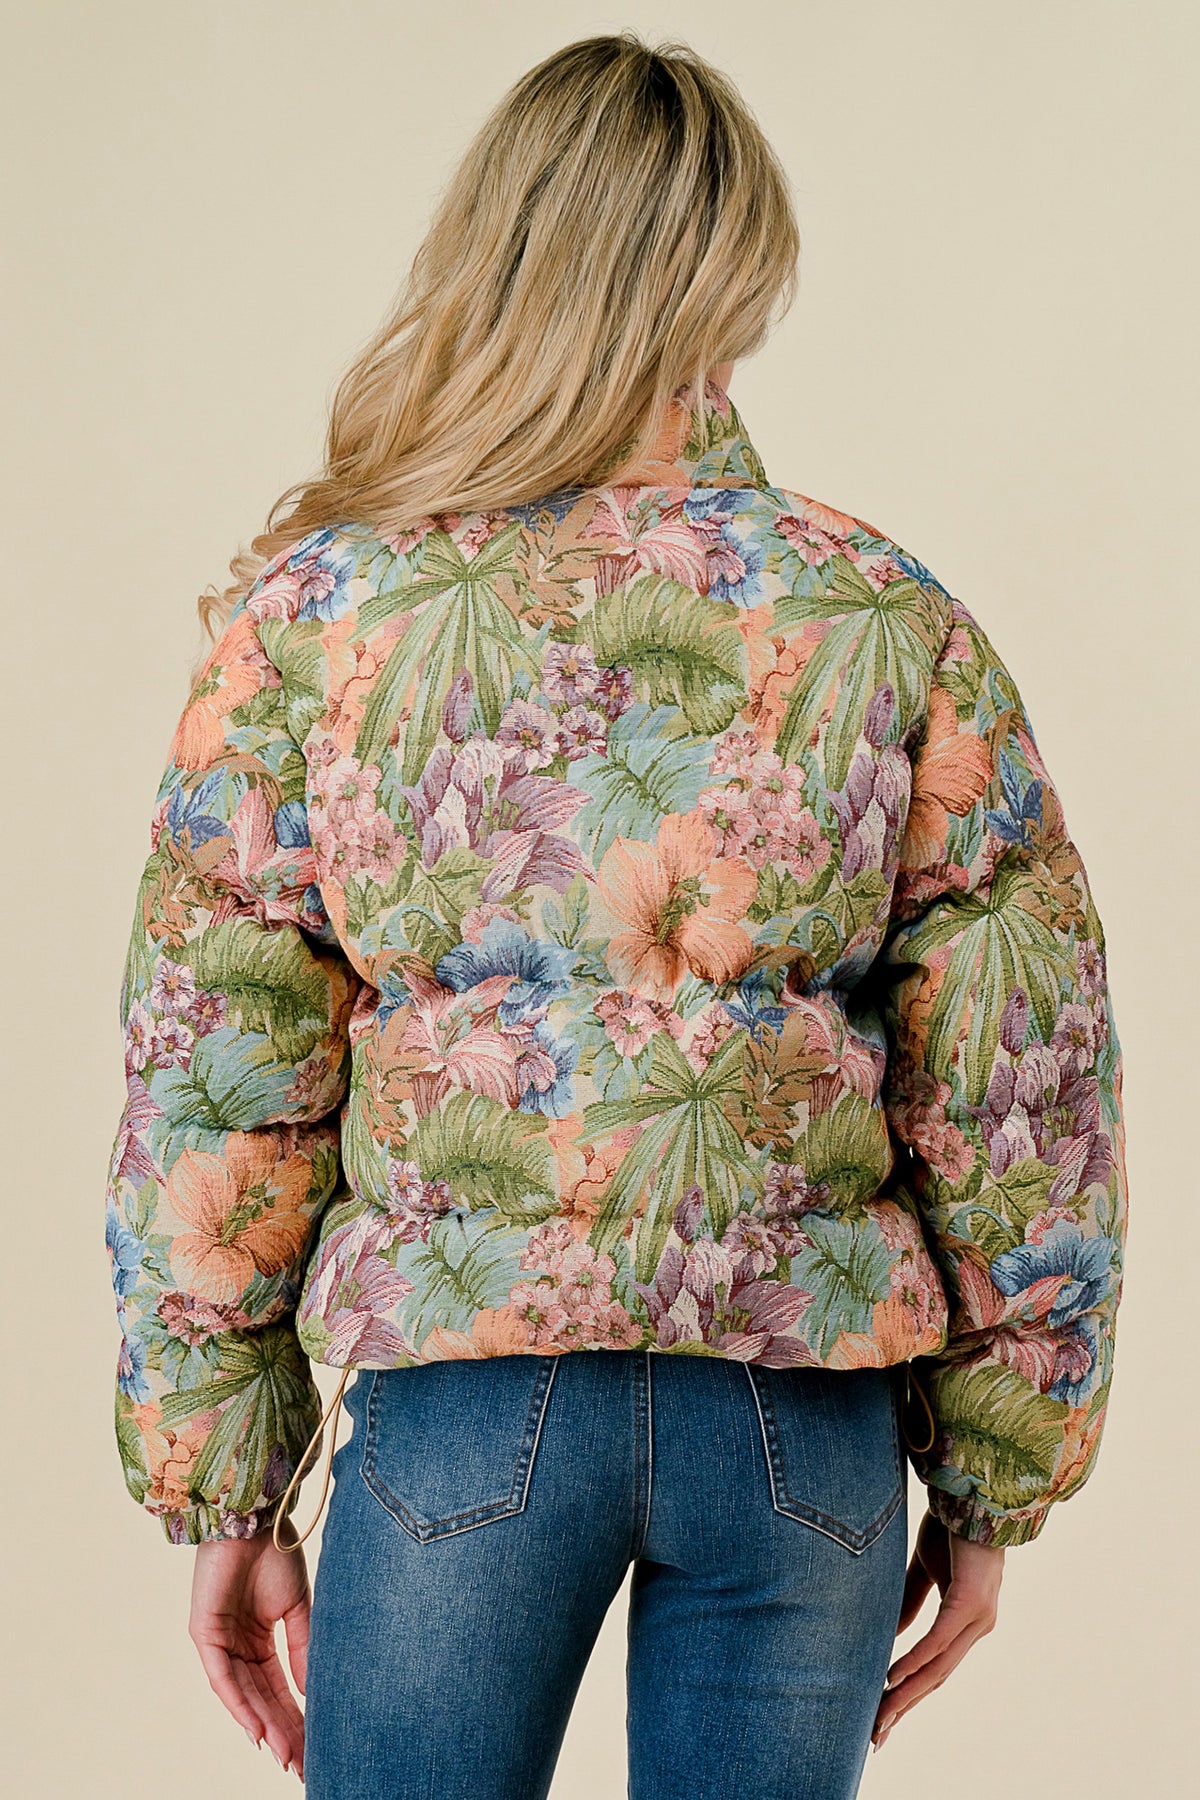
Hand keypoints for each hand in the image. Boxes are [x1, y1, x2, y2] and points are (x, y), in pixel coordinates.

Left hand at [189, 1519, 309, 1778]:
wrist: (254, 1517)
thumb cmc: (274, 1553)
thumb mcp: (297, 1608)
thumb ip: (304, 1650)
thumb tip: (315, 1693)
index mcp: (259, 1639)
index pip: (278, 1689)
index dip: (296, 1718)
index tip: (315, 1746)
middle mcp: (237, 1646)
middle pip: (261, 1699)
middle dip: (282, 1732)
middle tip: (301, 1764)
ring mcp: (219, 1642)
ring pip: (242, 1696)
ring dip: (264, 1727)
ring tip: (285, 1755)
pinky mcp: (204, 1635)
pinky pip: (222, 1680)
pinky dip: (239, 1707)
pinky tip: (257, 1731)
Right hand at [871, 1508, 1004, 1750]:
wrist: (972, 1496)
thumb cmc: (952, 1530)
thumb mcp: (926, 1569)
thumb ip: (912, 1601)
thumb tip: (893, 1634)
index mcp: (967, 1622)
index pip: (936, 1669)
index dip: (910, 1694)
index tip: (884, 1718)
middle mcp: (977, 1627)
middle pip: (936, 1678)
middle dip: (905, 1707)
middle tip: (877, 1735)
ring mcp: (977, 1619)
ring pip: (938, 1668)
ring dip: (907, 1693)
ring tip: (881, 1715)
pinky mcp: (969, 1604)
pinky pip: (938, 1641)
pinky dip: (915, 1661)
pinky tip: (892, 1678)